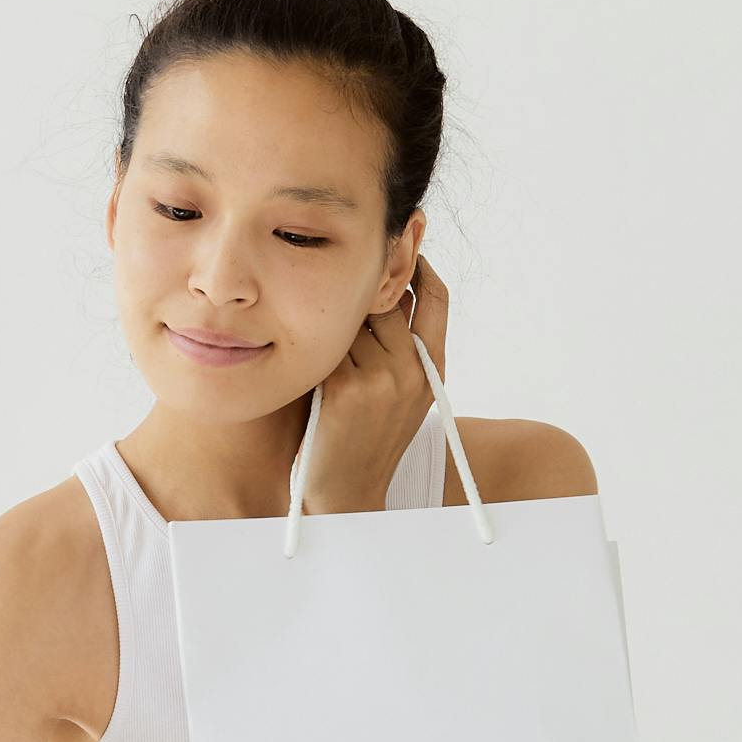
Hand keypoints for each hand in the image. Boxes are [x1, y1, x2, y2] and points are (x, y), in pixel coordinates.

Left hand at [300, 256, 449, 513]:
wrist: (347, 495)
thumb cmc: (366, 439)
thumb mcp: (404, 394)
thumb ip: (403, 348)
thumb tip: (387, 288)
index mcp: (433, 371)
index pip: (435, 298)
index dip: (419, 266)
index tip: (402, 247)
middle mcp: (414, 372)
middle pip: (386, 301)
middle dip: (361, 300)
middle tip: (336, 310)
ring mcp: (381, 380)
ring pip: (352, 320)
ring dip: (333, 327)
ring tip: (319, 353)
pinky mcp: (344, 388)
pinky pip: (326, 344)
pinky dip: (314, 350)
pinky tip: (305, 366)